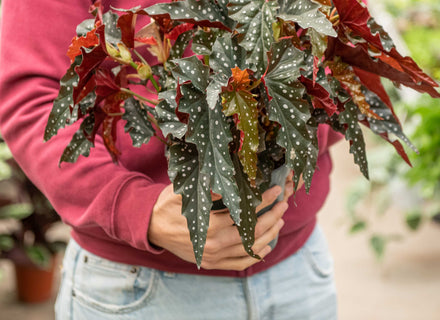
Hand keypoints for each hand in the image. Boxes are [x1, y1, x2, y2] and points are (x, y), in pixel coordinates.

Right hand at [148, 176, 293, 270]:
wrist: (150, 227)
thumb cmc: (168, 205)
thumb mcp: (187, 192)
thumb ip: (211, 188)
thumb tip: (233, 181)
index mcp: (210, 225)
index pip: (246, 213)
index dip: (264, 201)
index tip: (276, 190)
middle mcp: (214, 244)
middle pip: (254, 233)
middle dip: (272, 217)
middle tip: (283, 204)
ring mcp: (214, 257)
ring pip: (251, 250)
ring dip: (269, 235)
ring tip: (280, 221)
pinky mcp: (211, 263)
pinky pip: (239, 263)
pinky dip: (256, 255)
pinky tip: (266, 245)